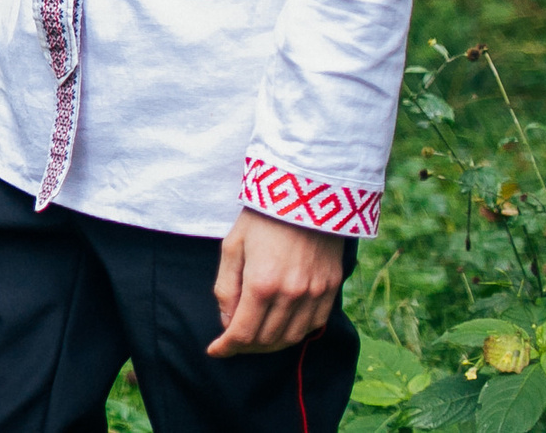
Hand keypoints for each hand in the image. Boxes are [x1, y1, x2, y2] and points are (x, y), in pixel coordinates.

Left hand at [207, 208, 345, 356]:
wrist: (305, 195)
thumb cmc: (262, 218)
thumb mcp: (232, 247)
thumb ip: (226, 288)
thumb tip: (227, 321)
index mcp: (261, 284)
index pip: (242, 333)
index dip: (226, 348)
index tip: (215, 351)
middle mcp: (291, 295)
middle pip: (266, 340)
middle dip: (245, 347)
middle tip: (231, 343)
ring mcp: (314, 294)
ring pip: (291, 338)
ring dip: (270, 344)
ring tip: (254, 339)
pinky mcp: (331, 289)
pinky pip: (314, 325)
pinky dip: (295, 333)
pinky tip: (282, 328)